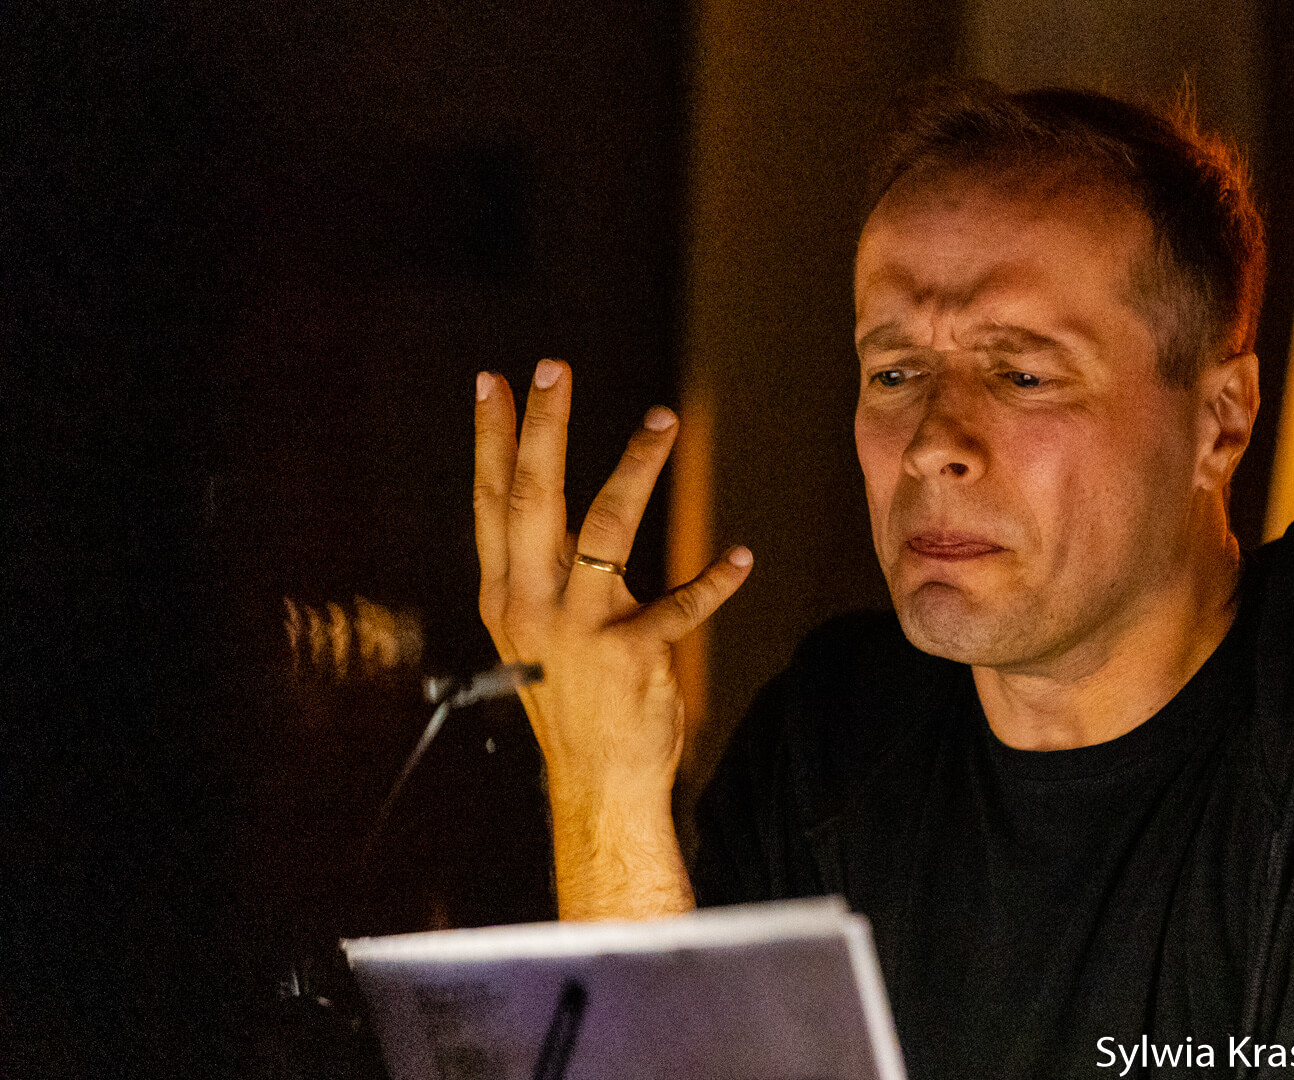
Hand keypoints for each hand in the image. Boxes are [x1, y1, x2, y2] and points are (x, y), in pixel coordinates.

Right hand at [474, 359, 751, 918]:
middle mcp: (529, 604)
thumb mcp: (534, 634)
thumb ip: (536, 572)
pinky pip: (680, 605)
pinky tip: (742, 557)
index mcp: (504, 594)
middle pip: (532, 497)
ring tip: (662, 417)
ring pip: (604, 527)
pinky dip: (714, 580)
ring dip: (636, 466)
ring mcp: (578, 630)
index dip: (492, 440)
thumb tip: (545, 501)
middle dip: (543, 427)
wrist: (597, 783)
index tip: (492, 381)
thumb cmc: (574, 699)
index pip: (492, 502)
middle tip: (553, 367)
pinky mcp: (630, 655)